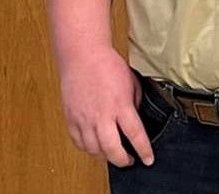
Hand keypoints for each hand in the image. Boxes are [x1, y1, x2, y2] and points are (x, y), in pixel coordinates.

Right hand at [58, 47, 152, 167]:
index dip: (143, 150)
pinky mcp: (71, 120)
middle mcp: (101, 116)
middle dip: (122, 160)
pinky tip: (96, 147)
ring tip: (114, 155)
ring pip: (94, 150)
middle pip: (112, 149)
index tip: (148, 159)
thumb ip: (134, 103)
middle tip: (129, 161)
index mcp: (120, 105)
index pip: (135, 134)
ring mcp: (84, 120)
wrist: (83, 57)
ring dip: (105, 156)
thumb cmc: (108, 66)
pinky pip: (79, 142)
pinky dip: (88, 149)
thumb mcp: (132, 83)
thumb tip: (134, 118)